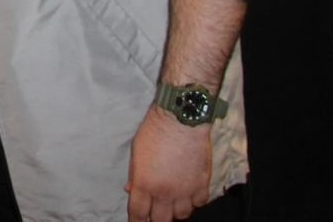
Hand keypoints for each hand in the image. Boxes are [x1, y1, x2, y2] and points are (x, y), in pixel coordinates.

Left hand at [125, 106, 213, 221]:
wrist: (181, 120)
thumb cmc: (154, 131)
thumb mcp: (137, 152)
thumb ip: (135, 174)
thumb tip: (131, 190)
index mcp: (144, 184)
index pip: (138, 213)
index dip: (136, 221)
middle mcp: (165, 192)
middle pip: (160, 219)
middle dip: (156, 219)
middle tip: (155, 215)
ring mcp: (185, 190)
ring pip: (182, 215)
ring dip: (176, 211)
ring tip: (172, 203)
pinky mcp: (202, 184)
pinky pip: (199, 203)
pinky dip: (194, 202)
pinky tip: (189, 194)